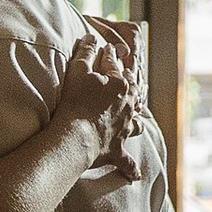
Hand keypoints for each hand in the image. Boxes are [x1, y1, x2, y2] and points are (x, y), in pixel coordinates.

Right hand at [50, 28, 146, 165]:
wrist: (75, 137)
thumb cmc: (75, 102)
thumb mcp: (77, 70)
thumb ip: (86, 51)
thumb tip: (92, 37)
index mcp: (120, 85)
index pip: (115, 66)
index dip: (108, 57)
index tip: (105, 51)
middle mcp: (128, 106)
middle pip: (132, 92)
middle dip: (128, 85)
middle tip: (125, 80)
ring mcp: (124, 128)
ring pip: (136, 122)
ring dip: (135, 119)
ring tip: (135, 117)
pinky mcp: (117, 148)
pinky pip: (127, 161)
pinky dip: (131, 168)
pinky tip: (135, 174)